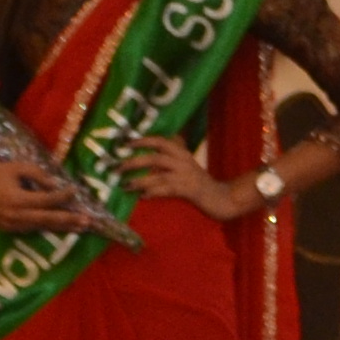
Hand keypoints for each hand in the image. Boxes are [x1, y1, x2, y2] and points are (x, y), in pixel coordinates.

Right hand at [0, 157, 89, 234]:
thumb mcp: (15, 168)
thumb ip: (37, 174)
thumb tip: (55, 185)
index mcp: (17, 199)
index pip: (46, 200)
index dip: (62, 196)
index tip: (75, 191)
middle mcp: (16, 216)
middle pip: (48, 219)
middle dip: (69, 220)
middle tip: (88, 221)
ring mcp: (13, 226)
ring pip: (42, 227)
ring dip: (63, 227)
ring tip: (81, 227)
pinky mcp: (11, 230)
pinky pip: (34, 229)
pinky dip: (49, 227)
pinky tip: (63, 227)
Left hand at [123, 137, 244, 217]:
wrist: (222, 198)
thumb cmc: (201, 184)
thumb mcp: (187, 167)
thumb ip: (170, 161)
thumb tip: (144, 163)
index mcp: (182, 153)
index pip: (160, 141)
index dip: (142, 141)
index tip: (125, 144)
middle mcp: (184, 161)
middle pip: (155, 157)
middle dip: (134, 162)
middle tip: (117, 168)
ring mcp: (187, 176)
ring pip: (158, 175)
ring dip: (140, 180)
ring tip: (126, 185)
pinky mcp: (189, 190)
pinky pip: (167, 189)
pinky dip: (153, 192)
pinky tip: (143, 196)